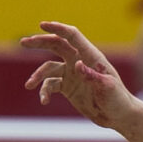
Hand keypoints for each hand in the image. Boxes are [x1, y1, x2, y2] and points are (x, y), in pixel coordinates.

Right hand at [20, 20, 142, 141]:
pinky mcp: (68, 87)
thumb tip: (76, 64)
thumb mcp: (107, 88)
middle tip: (24, 42)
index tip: (43, 25)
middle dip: (40, 42)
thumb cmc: (118, 99)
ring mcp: (72, 74)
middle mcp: (79, 61)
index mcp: (91, 56)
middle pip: (56, 46)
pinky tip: (43, 101)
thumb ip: (92, 76)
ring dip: (37, 75)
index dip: (58, 29)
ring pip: (49, 68)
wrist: (118, 116)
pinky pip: (51, 85)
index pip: (72, 36)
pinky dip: (44, 92)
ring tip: (28, 85)